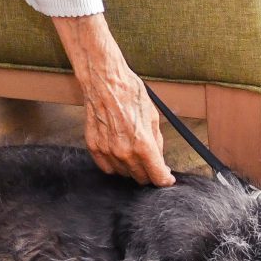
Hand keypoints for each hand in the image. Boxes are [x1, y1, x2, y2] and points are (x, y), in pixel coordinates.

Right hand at [52, 13, 173, 185]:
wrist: (104, 81)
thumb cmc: (129, 93)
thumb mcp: (153, 116)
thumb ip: (157, 142)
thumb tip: (160, 159)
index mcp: (143, 144)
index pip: (157, 176)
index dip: (164, 180)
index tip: (166, 177)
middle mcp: (124, 152)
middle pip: (141, 178)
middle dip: (149, 172)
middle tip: (151, 161)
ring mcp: (107, 151)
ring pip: (124, 174)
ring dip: (132, 168)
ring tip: (133, 151)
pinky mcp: (94, 147)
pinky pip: (107, 167)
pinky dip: (115, 164)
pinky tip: (119, 152)